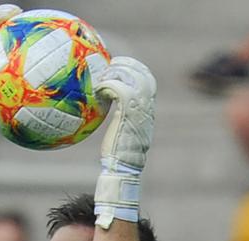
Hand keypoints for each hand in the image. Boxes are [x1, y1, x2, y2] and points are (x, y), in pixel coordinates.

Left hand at [92, 57, 156, 227]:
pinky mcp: (127, 114)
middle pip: (144, 76)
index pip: (149, 83)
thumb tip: (106, 106)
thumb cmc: (117, 156)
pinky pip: (119, 90)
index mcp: (148, 112)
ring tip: (105, 75)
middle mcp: (147, 109)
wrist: (123, 169)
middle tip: (114, 62)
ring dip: (117, 73)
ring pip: (132, 79)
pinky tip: (99, 92)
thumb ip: (122, 118)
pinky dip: (109, 86)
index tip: (124, 65)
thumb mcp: (123, 132)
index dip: (138, 70)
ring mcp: (139, 111)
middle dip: (129, 65)